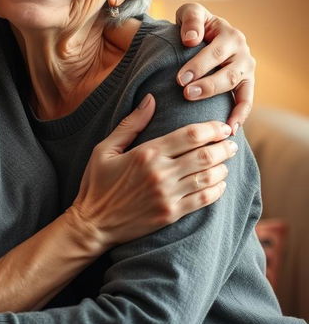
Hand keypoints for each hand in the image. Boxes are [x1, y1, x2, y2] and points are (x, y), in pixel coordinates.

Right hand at [68, 94, 235, 251]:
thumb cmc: (97, 183)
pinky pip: (204, 200)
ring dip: (223, 166)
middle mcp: (160, 173)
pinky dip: (217, 189)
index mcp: (146, 153)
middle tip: (230, 141)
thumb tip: (151, 99)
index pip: (189, 136)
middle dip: (223, 146)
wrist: (93, 224)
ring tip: (227, 159)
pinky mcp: (172, 214)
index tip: (221, 125)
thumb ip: (130, 124)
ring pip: (208, 177)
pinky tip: (219, 182)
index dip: (211, 128)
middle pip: (205, 155)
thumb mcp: (105, 148)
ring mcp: (168, 196)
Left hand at [175, 3, 255, 133]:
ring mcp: (246, 69)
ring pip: (237, 87)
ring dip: (220, 100)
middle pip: (227, 73)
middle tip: (186, 94)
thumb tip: (191, 40)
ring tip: (205, 113)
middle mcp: (242, 52)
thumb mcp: (190, 12)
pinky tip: (230, 129)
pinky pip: (246, 101)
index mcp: (230, 34)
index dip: (198, 66)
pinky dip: (240, 115)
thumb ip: (191, 20)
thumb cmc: (193, 24)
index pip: (215, 53)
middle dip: (207, 86)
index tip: (179, 79)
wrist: (200, 33)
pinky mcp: (245, 83)